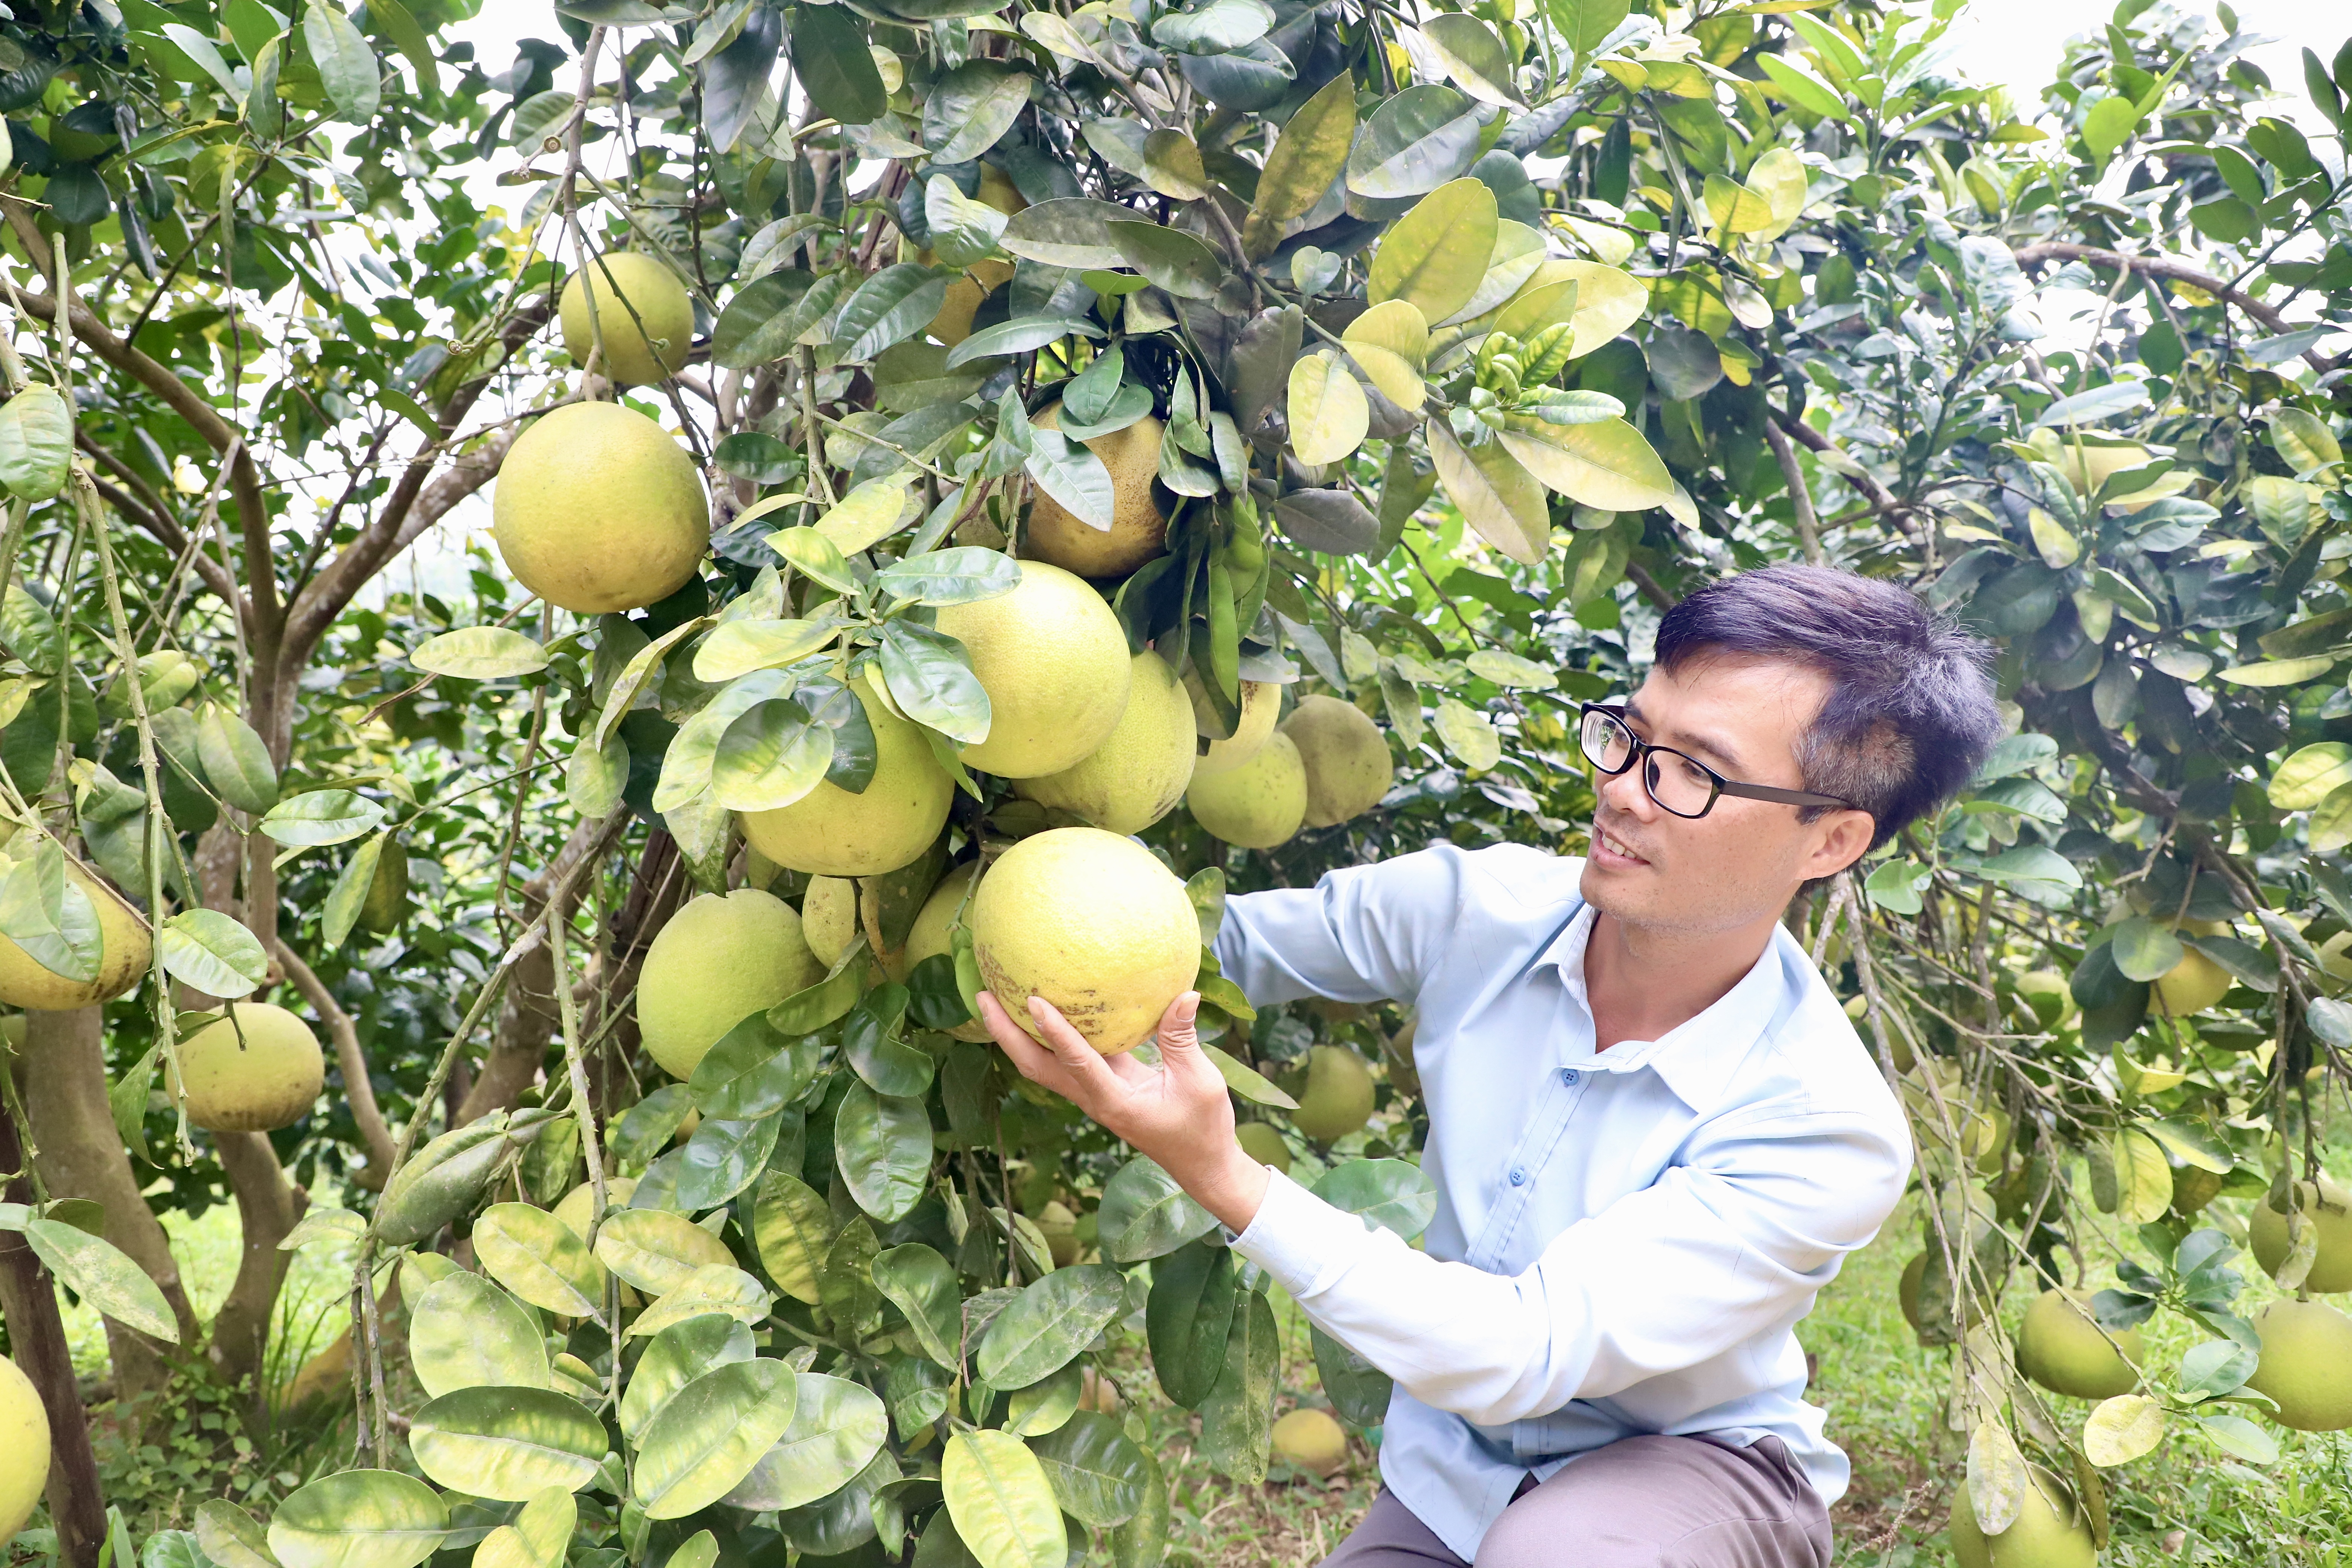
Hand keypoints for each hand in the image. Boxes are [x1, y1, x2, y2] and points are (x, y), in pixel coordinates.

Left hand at [976, 988, 1271, 1232]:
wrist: (1201, 1167)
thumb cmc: (1203, 1129)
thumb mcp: (1200, 1082)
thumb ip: (1182, 1039)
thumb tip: (1184, 995)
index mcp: (1116, 1102)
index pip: (1077, 1063)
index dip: (1055, 1032)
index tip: (1033, 1001)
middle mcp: (1094, 1100)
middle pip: (1037, 1068)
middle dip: (1006, 1033)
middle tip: (983, 995)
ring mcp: (1093, 1097)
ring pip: (1044, 1067)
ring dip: (1017, 1036)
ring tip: (996, 999)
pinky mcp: (1102, 1090)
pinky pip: (1065, 1062)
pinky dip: (1049, 1037)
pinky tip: (1045, 1009)